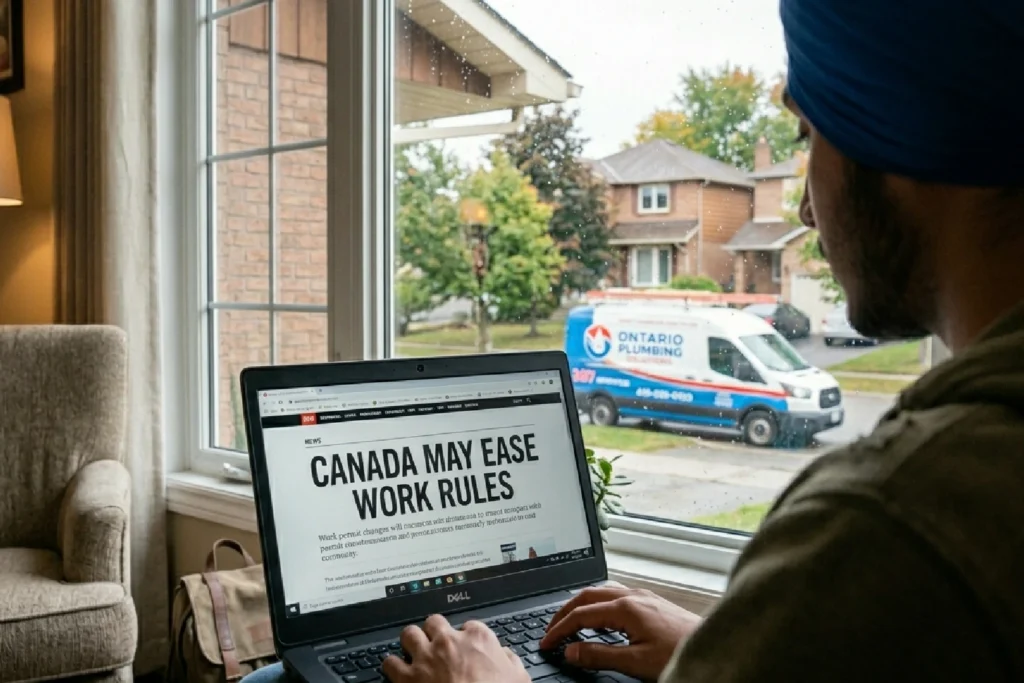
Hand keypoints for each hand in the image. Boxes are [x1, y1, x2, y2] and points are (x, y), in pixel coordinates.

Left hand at [382, 614, 529, 682]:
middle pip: (434, 622)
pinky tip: (395, 670)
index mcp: (477, 638)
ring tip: (412, 650)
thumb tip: (507, 656)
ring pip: (409, 634)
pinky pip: (390, 663)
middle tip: (436, 642)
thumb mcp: (519, 677)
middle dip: (434, 631)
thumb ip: (510, 661)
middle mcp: (449, 642)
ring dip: (410, 642)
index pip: (469, 625)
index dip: (466, 636)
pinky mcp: (407, 677)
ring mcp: (426, 657)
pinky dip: (391, 666)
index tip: (466, 645)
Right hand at [540, 585, 701, 679]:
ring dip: (581, 605)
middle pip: (587, 596)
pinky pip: (616, 595)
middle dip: (564, 612)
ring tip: (569, 621)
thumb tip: (571, 651)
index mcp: (626, 608)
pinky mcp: (653, 603)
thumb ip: (600, 656)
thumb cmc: (680, 654)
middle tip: (549, 630)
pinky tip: (601, 617)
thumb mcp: (635, 662)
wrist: (716, 647)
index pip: (581, 615)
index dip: (559, 630)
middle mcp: (633, 596)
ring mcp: (644, 597)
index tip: (546, 643)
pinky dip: (598, 604)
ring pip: (601, 592)